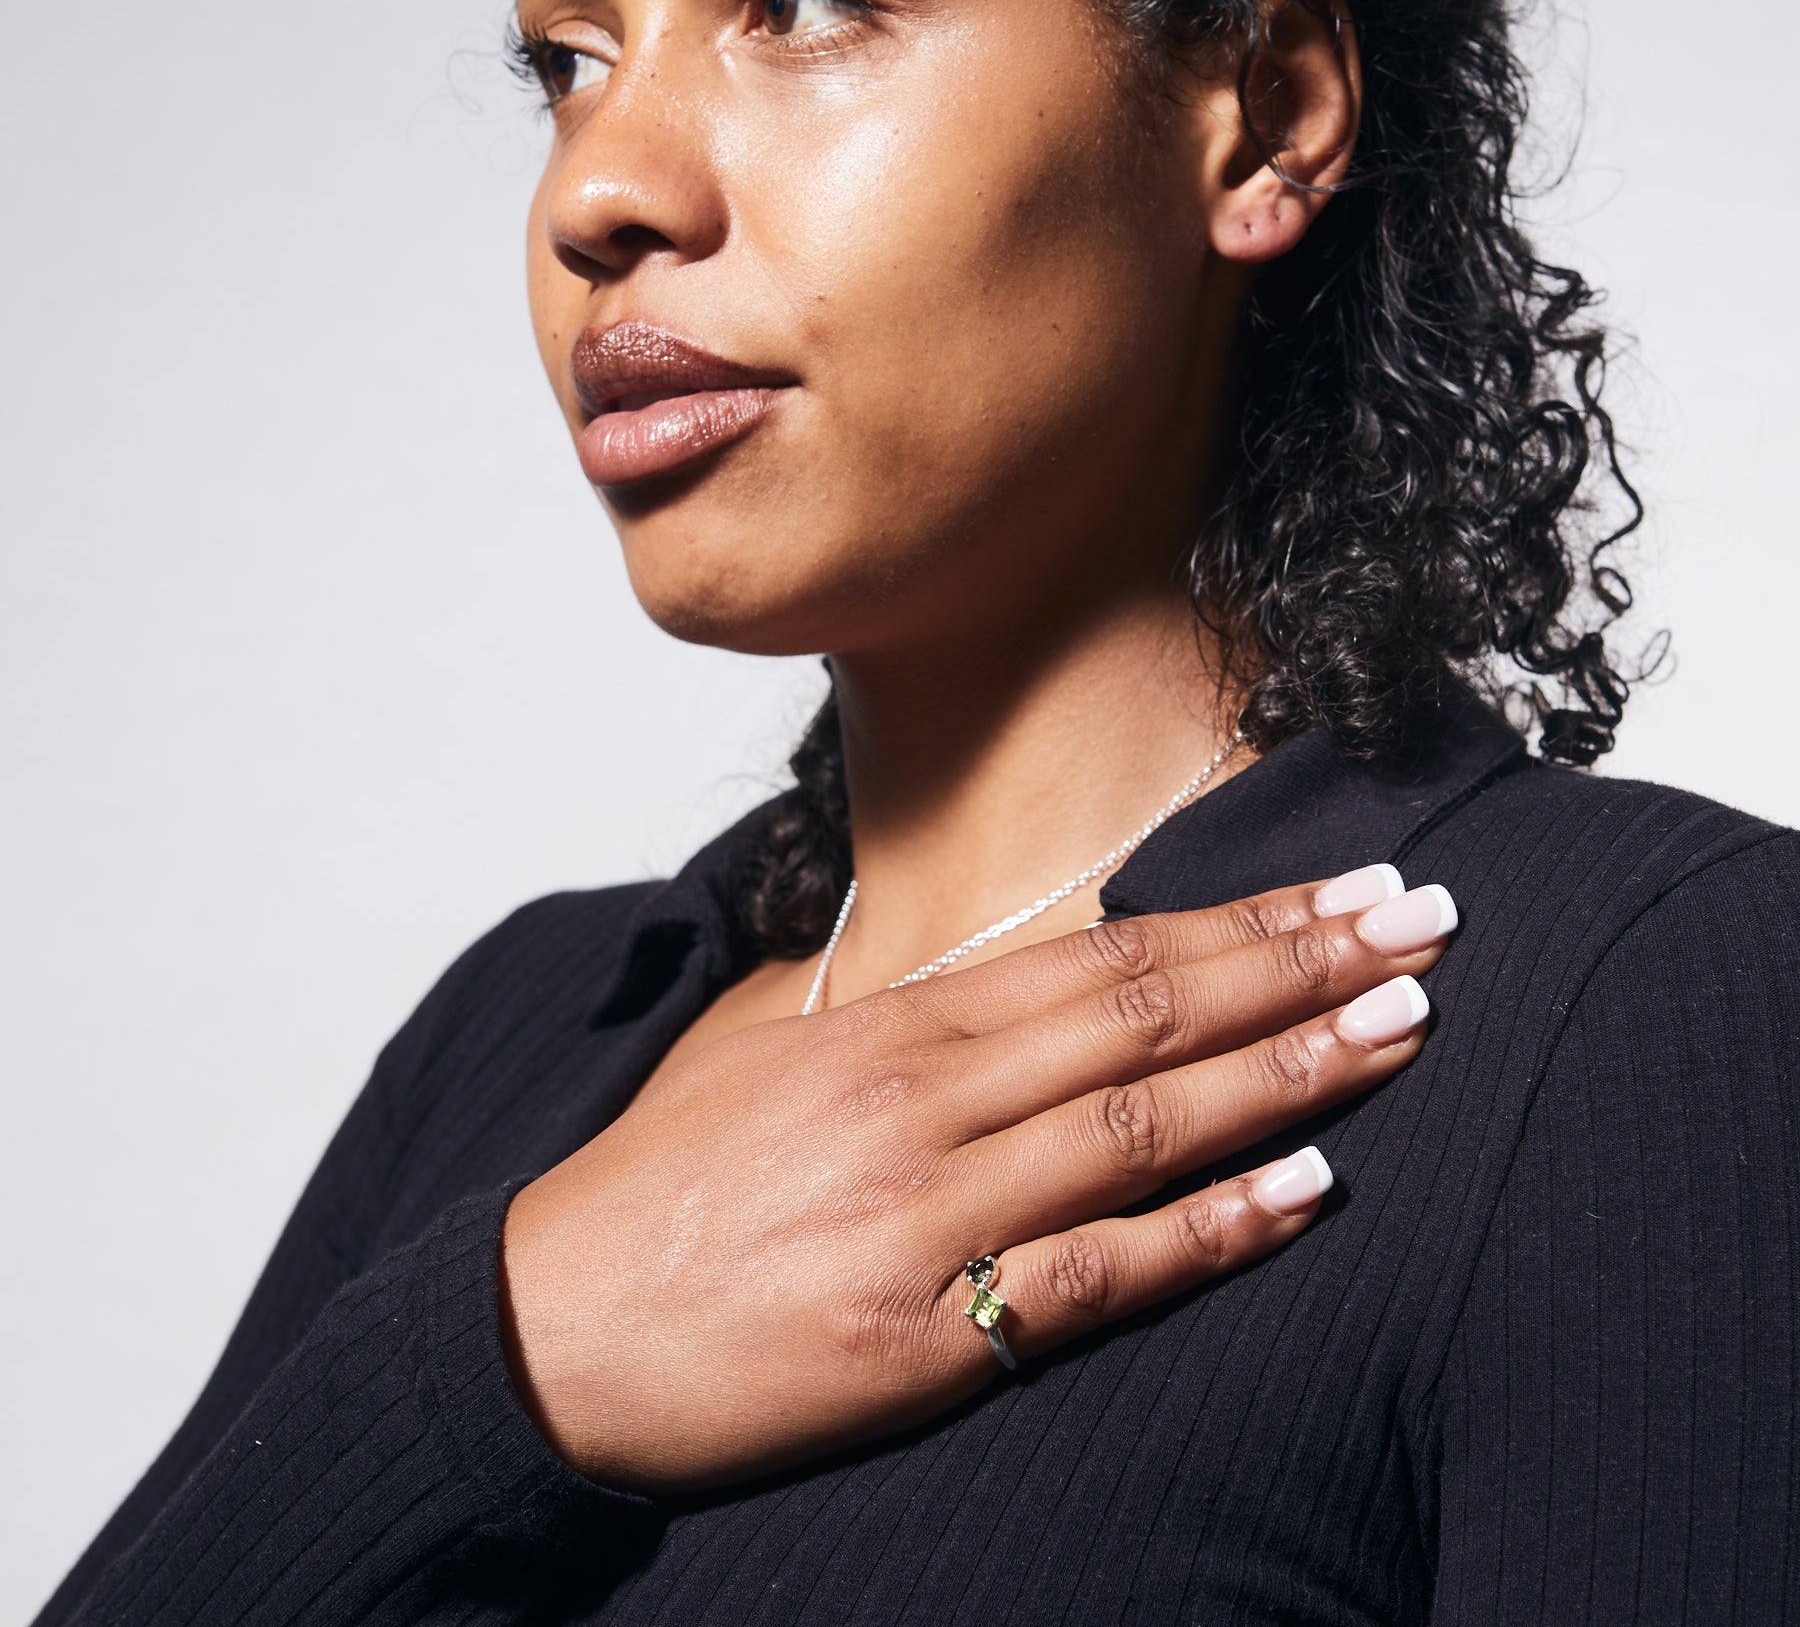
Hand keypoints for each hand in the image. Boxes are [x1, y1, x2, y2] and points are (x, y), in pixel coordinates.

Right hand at [498, 865, 1455, 1490]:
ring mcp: (931, 1209)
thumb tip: (996, 982)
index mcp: (897, 1027)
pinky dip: (1211, 1231)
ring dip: (1285, 1072)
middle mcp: (928, 1098)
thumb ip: (899, 1018)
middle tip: (1424, 926)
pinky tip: (1309, 1192)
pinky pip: (1097, 1271)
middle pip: (1146, 1011)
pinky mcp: (924, 1328)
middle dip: (1298, 964)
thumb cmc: (668, 1188)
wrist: (545, 1328)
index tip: (1345, 890)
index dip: (1240, 919)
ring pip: (1143, 1121)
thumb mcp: (773, 1055)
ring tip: (1405, 1031)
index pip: (1103, 952)